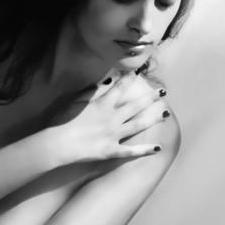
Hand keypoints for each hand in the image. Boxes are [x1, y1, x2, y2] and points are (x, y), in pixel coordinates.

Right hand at [48, 72, 168, 164]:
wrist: (58, 144)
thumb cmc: (61, 122)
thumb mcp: (74, 101)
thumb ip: (91, 90)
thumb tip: (107, 80)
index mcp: (102, 105)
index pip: (120, 88)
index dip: (130, 79)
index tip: (139, 73)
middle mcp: (112, 118)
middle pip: (135, 105)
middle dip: (150, 97)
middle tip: (163, 92)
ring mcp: (114, 135)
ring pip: (138, 125)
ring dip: (153, 119)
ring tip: (166, 113)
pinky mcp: (111, 151)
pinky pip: (132, 151)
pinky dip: (145, 150)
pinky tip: (158, 148)